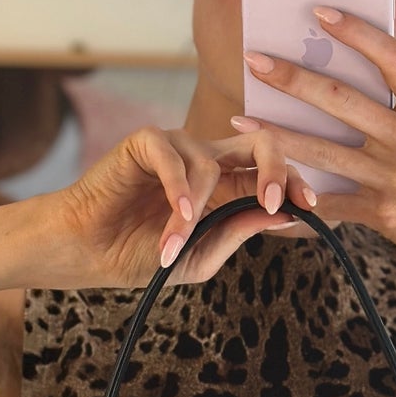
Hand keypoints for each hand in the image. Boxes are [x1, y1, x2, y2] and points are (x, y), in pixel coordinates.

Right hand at [54, 124, 316, 289]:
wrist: (87, 253)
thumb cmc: (139, 255)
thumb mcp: (200, 255)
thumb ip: (238, 231)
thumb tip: (285, 215)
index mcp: (226, 185)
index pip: (272, 171)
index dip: (294, 183)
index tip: (308, 207)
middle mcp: (207, 159)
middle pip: (262, 143)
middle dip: (278, 167)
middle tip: (276, 200)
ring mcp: (177, 147)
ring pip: (210, 165)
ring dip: (194, 214)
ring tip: (172, 247)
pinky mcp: (146, 141)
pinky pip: (175, 157)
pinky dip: (178, 191)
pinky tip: (174, 219)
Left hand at [231, 9, 395, 284]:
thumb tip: (357, 72)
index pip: (391, 57)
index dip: (355, 32)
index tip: (319, 12)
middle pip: (342, 100)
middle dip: (293, 78)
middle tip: (255, 60)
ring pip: (323, 151)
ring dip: (277, 134)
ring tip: (242, 120)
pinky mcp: (383, 213)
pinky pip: (330, 202)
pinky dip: (297, 197)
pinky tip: (265, 188)